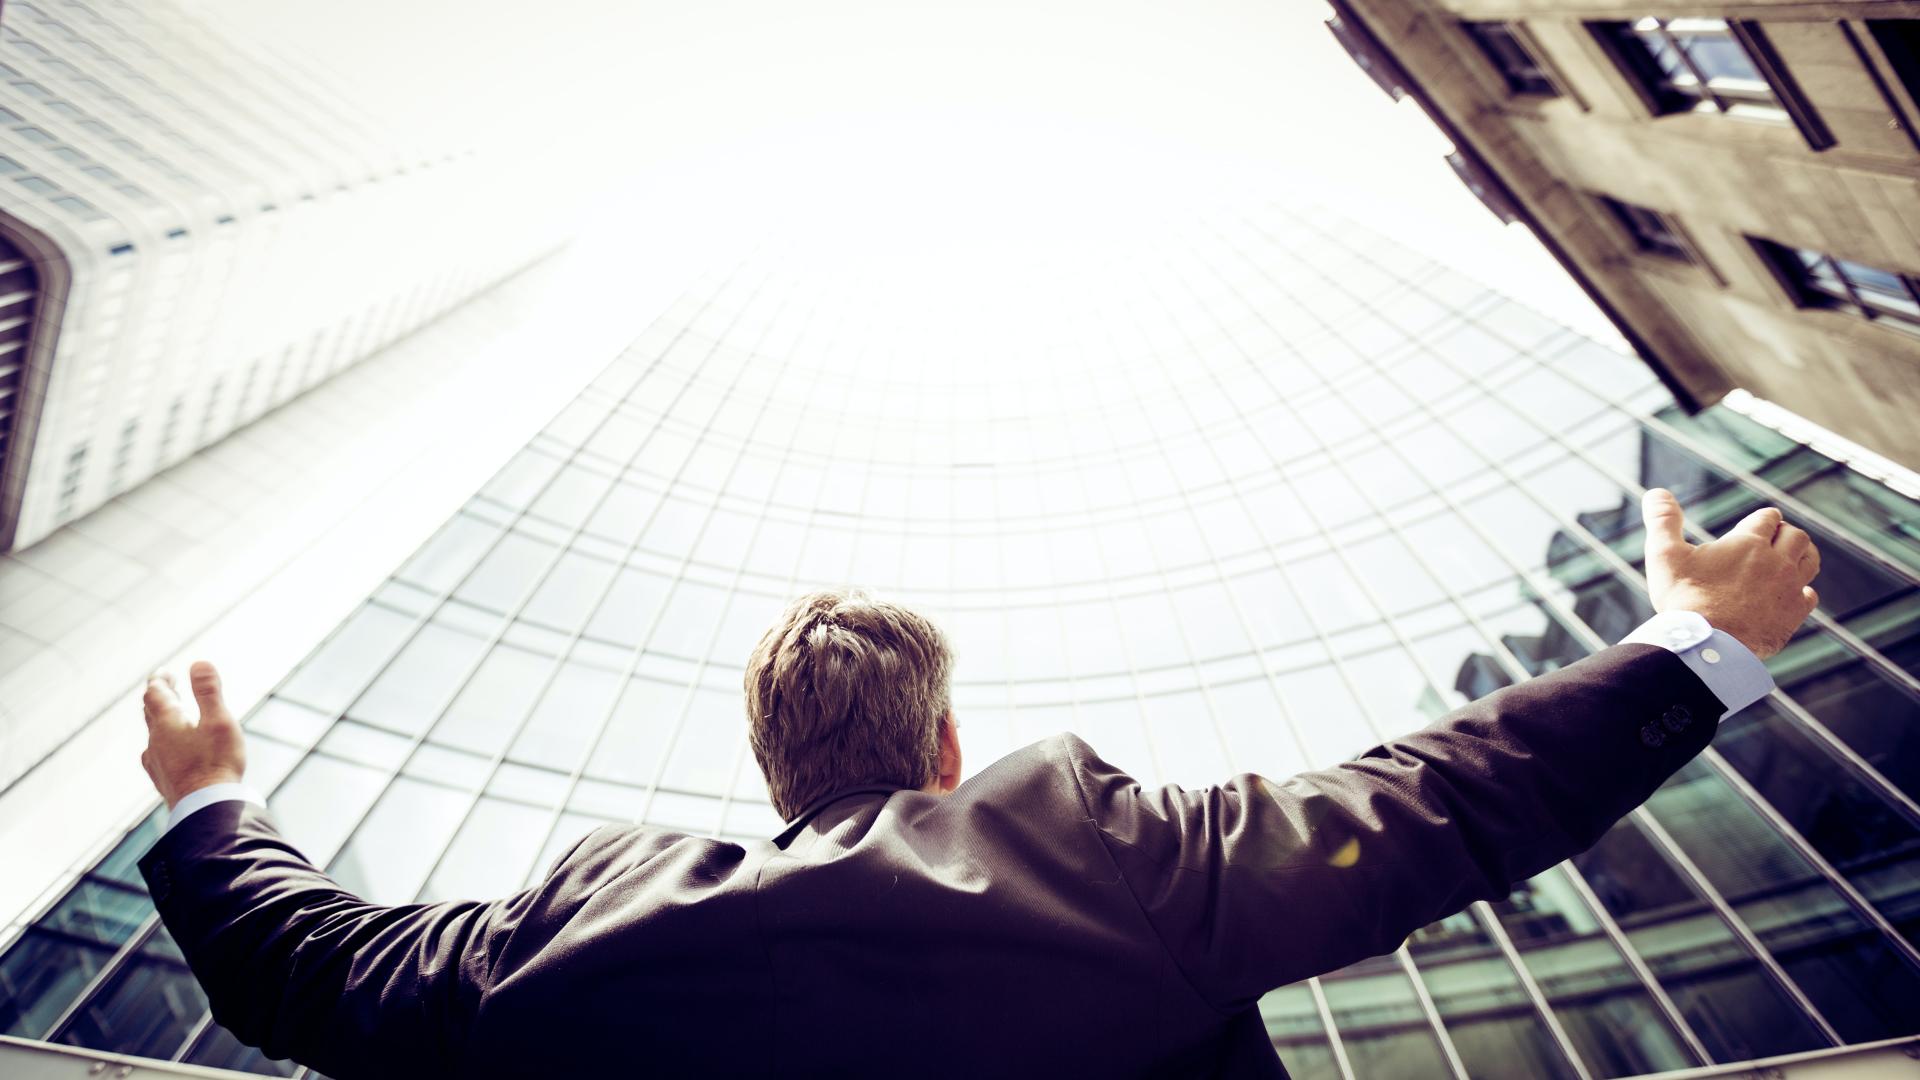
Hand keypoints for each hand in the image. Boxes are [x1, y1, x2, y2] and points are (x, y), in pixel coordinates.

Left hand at [141, 660, 246, 808]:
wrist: (206, 808)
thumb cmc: (216, 763)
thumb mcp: (219, 721)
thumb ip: (208, 692)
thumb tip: (198, 662)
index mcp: (167, 723)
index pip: (155, 693)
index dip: (159, 680)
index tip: (164, 672)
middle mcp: (156, 741)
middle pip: (150, 712)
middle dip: (158, 696)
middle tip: (166, 685)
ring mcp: (157, 762)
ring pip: (152, 734)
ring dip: (159, 719)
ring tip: (169, 715)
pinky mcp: (163, 779)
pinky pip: (155, 754)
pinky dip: (162, 742)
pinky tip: (164, 751)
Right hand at [1641, 488, 1819, 659]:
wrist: (1705, 644)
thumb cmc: (1683, 598)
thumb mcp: (1664, 555)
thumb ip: (1663, 520)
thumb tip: (1655, 492)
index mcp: (1749, 542)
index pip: (1768, 518)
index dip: (1762, 518)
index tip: (1757, 522)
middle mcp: (1777, 561)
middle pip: (1795, 536)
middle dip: (1784, 533)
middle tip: (1774, 538)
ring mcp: (1788, 588)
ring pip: (1809, 561)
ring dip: (1802, 554)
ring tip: (1791, 557)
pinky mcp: (1793, 615)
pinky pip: (1809, 595)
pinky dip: (1803, 590)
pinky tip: (1792, 593)